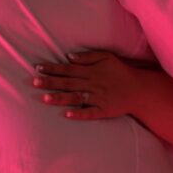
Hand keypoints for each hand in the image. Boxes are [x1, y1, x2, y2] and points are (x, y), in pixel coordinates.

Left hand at [31, 51, 155, 120]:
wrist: (139, 89)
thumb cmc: (121, 72)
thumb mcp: (106, 57)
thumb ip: (88, 57)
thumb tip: (68, 57)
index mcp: (91, 71)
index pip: (68, 69)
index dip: (52, 68)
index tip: (37, 68)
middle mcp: (92, 84)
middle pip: (68, 83)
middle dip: (50, 82)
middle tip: (33, 82)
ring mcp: (98, 98)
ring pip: (75, 98)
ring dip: (60, 98)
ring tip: (44, 99)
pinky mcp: (104, 110)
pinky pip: (90, 113)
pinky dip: (79, 114)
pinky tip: (66, 115)